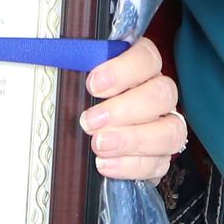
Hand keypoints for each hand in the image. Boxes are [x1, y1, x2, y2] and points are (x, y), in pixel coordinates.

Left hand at [78, 35, 185, 182]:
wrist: (90, 136)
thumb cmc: (86, 102)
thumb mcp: (79, 82)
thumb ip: (75, 69)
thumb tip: (53, 59)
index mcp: (142, 68)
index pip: (147, 58)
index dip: (123, 70)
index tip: (93, 84)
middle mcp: (159, 94)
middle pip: (162, 94)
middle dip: (125, 109)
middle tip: (91, 121)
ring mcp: (166, 126)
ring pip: (170, 130)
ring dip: (132, 140)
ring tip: (99, 145)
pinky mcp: (161, 157)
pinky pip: (159, 163)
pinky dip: (131, 166)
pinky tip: (106, 164)